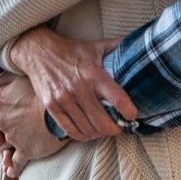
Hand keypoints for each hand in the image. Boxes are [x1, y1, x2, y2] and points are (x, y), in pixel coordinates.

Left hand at [0, 72, 67, 177]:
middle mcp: (1, 119)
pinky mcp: (23, 151)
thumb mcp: (22, 76)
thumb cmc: (43, 91)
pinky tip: (10, 171)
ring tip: (0, 144)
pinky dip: (11, 168)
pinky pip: (14, 164)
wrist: (62, 112)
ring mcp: (11, 136)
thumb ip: (6, 76)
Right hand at [8, 26, 137, 141]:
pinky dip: (82, 136)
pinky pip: (70, 130)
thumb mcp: (96, 46)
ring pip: (87, 129)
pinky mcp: (52, 107)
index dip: (128, 111)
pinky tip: (89, 132)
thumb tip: (141, 43)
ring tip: (106, 130)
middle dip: (115, 129)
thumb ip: (118, 47)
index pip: (116, 97)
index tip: (134, 115)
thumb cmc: (72, 50)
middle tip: (121, 127)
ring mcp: (64, 99)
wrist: (39, 52)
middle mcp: (79, 88)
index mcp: (93, 73)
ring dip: (100, 134)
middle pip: (102, 121)